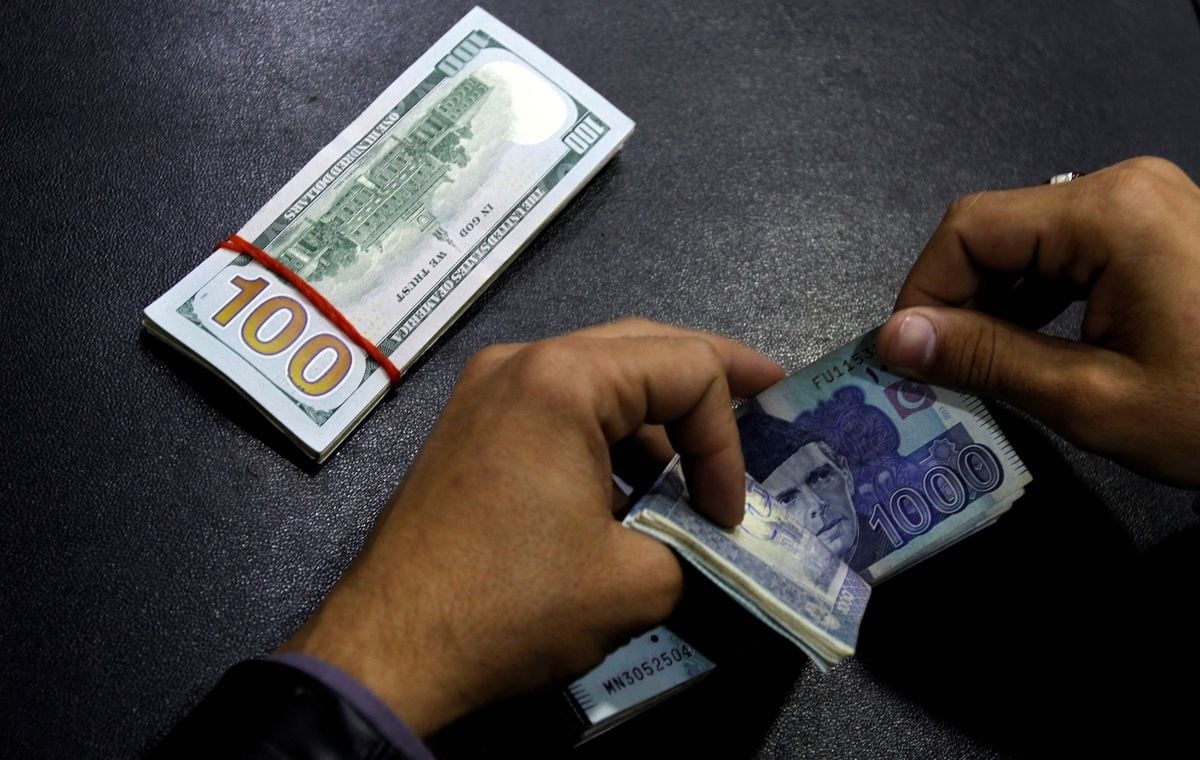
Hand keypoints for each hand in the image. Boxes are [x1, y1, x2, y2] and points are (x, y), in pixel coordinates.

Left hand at [280, 319, 782, 735]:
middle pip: (644, 347)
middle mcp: (521, 362)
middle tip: (767, 397)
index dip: (728, 440)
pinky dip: (607, 436)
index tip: (730, 514)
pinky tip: (630, 488)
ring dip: (656, 418)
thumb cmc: (511, 607)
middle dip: (710, 380)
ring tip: (698, 468)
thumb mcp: (636, 581)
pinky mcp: (470, 427)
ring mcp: (486, 391)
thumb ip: (699, 546)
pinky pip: (558, 408)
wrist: (388, 654)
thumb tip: (714, 540)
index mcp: (563, 379)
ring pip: (600, 376)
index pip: (688, 370)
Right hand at [876, 157, 1199, 485]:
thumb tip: (895, 340)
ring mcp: (1145, 203)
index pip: (969, 228)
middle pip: (996, 231)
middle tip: (941, 373)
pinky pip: (1067, 252)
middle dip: (958, 302)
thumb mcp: (1091, 398)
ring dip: (994, 305)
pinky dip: (1036, 299)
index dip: (923, 292)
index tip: (905, 357)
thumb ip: (984, 360)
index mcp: (1109, 212)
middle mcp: (1125, 187)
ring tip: (984, 368)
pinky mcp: (1155, 227)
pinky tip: (1030, 348)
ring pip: (1027, 243)